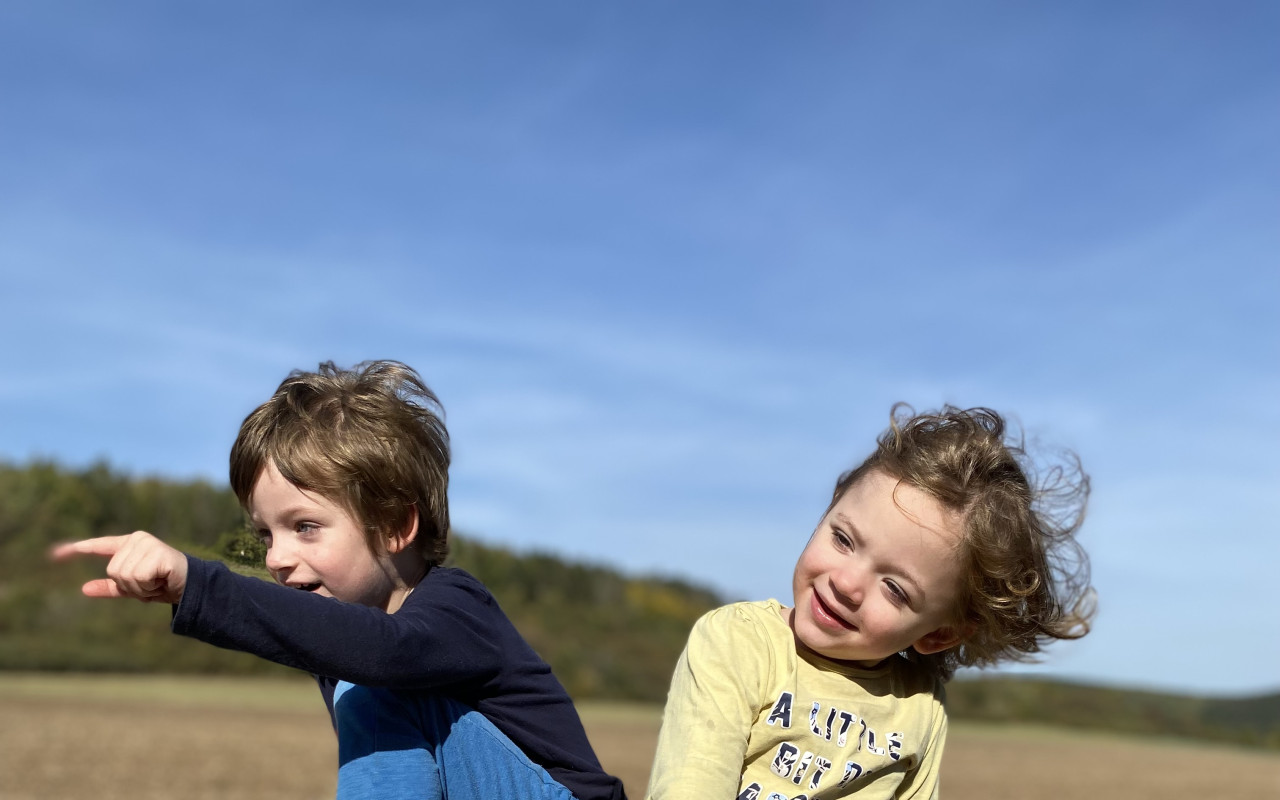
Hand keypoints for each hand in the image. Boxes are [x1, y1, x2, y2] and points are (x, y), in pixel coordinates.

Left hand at [51, 531, 188, 603]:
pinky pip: (138, 576)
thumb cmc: (163, 584)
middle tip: (150, 583)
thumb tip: (83, 589)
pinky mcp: (157, 552)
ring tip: (157, 581)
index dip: (75, 550)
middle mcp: (137, 539)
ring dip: (140, 587)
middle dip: (130, 585)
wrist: (192, 586)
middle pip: (113, 570)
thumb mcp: (133, 588)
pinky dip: (149, 585)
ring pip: (124, 575)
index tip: (54, 555)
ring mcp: (147, 544)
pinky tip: (162, 580)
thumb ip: (110, 587)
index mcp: (129, 544)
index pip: (98, 545)